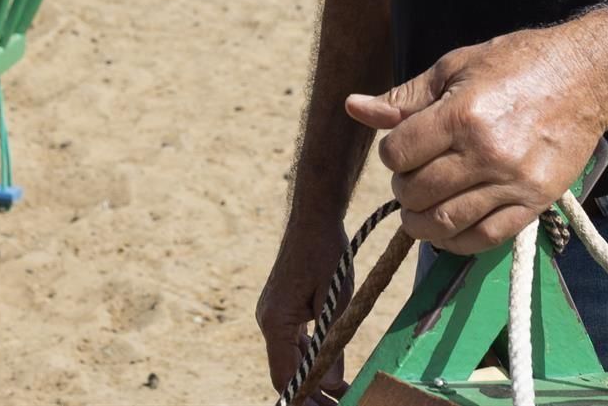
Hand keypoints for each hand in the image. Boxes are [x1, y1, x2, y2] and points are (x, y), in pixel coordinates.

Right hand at [258, 215, 351, 402]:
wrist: (313, 219)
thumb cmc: (325, 253)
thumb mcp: (334, 301)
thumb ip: (330, 344)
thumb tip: (331, 385)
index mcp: (275, 322)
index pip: (285, 376)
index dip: (304, 399)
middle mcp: (268, 322)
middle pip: (287, 371)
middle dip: (311, 393)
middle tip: (339, 405)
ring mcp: (274, 316)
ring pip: (291, 359)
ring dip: (312, 378)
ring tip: (339, 396)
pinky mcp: (283, 310)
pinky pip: (294, 343)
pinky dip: (310, 358)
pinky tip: (331, 370)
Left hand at [346, 27, 607, 253]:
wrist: (586, 76)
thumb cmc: (518, 63)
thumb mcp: (456, 66)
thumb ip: (405, 96)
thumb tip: (354, 107)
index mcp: (462, 114)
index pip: (398, 154)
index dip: (391, 153)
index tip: (403, 146)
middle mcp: (486, 153)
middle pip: (417, 192)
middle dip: (404, 187)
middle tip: (412, 175)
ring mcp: (513, 183)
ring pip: (444, 223)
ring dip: (420, 221)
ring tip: (422, 206)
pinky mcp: (535, 203)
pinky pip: (484, 238)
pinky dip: (455, 241)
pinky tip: (447, 228)